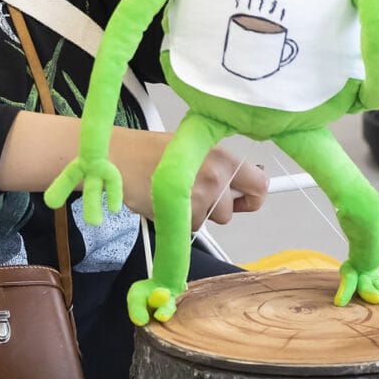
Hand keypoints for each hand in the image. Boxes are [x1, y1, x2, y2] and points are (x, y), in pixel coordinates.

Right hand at [109, 128, 267, 227]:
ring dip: (194, 214)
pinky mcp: (185, 214)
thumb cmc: (148, 153)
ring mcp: (202, 195)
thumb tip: (238, 186)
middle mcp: (217, 174)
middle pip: (233, 211)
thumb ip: (217, 167)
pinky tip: (164, 201)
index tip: (242, 200)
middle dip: (218, 211)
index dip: (252, 198)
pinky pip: (190, 227)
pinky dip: (177, 220)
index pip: (260, 185)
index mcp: (223, 155)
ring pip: (210, 220)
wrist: (118, 158)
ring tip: (174, 194)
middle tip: (198, 199)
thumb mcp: (191, 150)